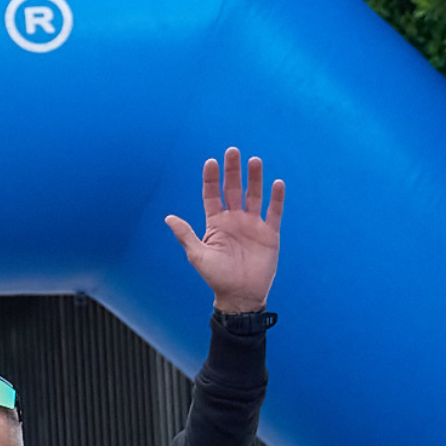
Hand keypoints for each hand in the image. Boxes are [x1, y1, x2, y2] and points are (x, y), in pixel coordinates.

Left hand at [164, 148, 283, 313]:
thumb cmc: (217, 277)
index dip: (211, 179)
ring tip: (254, 160)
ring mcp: (252, 225)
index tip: (211, 162)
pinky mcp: (269, 233)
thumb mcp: (198, 255)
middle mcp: (234, 220)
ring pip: (254, 195)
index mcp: (216, 223)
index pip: (212, 195)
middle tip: (232, 151)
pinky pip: (274, 212)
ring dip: (254, 178)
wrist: (240, 295)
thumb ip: (185, 235)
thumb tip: (168, 217)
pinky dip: (276, 198)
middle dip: (233, 171)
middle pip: (233, 189)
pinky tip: (277, 183)